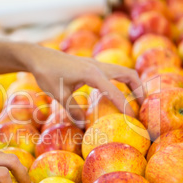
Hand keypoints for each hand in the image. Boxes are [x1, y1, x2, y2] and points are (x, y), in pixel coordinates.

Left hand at [24, 44, 143, 125]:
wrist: (39, 57)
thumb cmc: (46, 74)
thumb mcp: (58, 94)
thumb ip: (73, 109)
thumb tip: (84, 126)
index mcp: (92, 73)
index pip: (115, 91)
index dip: (126, 106)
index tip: (134, 119)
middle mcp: (98, 66)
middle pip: (128, 75)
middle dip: (139, 91)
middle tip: (144, 108)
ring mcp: (96, 64)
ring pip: (122, 72)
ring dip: (132, 85)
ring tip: (135, 102)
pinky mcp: (92, 65)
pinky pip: (113, 73)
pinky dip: (120, 82)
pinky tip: (115, 95)